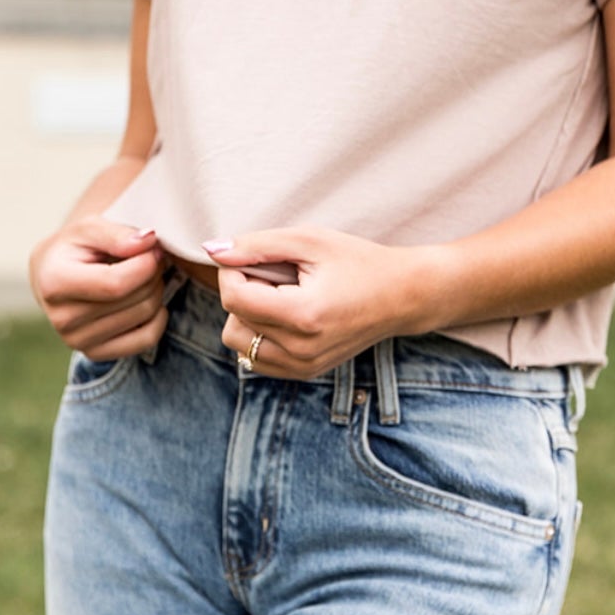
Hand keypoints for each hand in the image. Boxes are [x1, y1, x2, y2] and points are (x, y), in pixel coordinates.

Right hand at [29, 218, 169, 360]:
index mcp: (55, 283)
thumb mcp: (89, 227)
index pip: (116, 284)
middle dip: (153, 273)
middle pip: (134, 300)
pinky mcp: (94, 353)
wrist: (53, 273)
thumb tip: (148, 241)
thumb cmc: (74, 246)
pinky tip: (148, 298)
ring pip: (144, 317)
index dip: (145, 264)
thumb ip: (117, 234)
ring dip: (156, 290)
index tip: (152, 247)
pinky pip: (145, 340)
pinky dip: (158, 318)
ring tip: (145, 273)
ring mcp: (77, 341)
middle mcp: (62, 319)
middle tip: (150, 257)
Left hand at [204, 227, 432, 377]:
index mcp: (303, 315)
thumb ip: (257, 245)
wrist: (401, 296)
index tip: (254, 256)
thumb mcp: (309, 241)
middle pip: (232, 321)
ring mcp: (303, 367)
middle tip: (274, 275)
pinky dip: (260, 333)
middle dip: (242, 292)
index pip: (234, 297)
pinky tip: (286, 313)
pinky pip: (257, 357)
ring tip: (280, 295)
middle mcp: (300, 350)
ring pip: (239, 343)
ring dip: (248, 315)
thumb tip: (212, 250)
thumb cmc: (357, 261)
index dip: (233, 269)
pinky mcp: (304, 373)